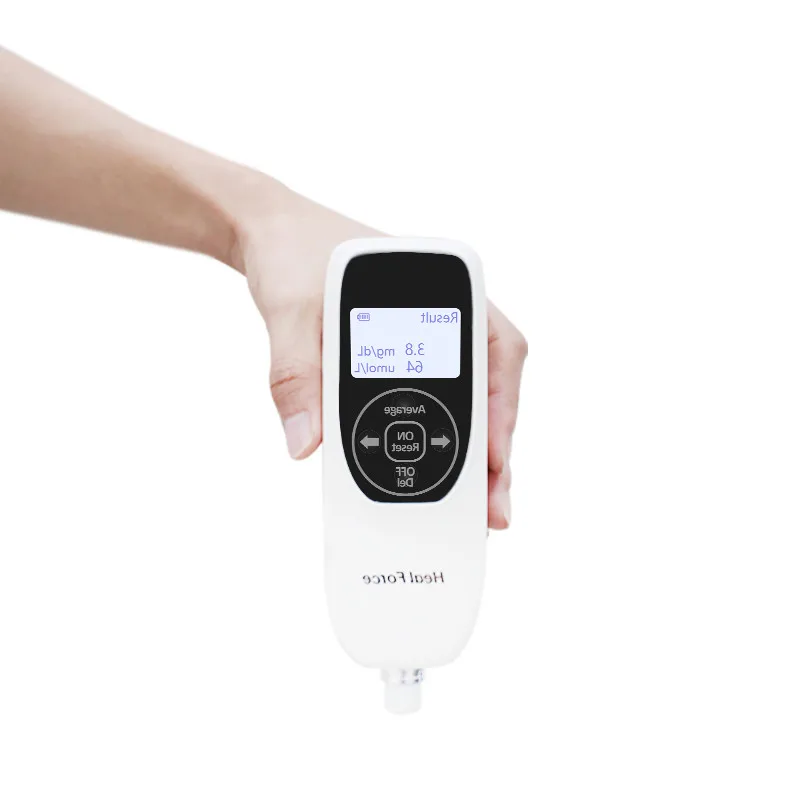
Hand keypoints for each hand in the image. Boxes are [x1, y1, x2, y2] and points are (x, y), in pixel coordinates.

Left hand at [230, 182, 526, 528]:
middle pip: (489, 385)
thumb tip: (305, 442)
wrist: (266, 232)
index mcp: (441, 282)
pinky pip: (431, 397)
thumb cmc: (291, 249)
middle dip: (491, 450)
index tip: (494, 463)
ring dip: (469, 450)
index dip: (502, 411)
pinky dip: (436, 436)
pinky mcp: (402, 353)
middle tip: (489, 510)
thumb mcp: (290, 309)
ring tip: (468, 505)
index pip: (497, 350)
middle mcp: (444, 310)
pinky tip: (430, 470)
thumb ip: (296, 374)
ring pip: (465, 397)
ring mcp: (426, 333)